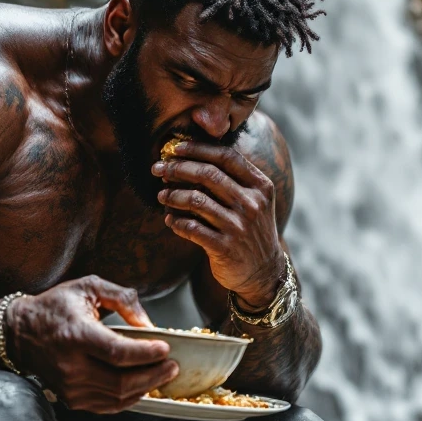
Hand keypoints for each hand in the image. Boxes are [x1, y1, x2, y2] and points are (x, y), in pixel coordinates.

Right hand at [8, 275, 179, 412]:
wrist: (20, 332)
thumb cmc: (55, 307)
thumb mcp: (88, 287)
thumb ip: (122, 299)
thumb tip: (148, 323)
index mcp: (76, 335)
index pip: (118, 353)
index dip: (146, 354)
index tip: (165, 349)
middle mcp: (71, 365)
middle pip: (121, 381)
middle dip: (154, 375)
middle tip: (172, 365)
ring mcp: (69, 386)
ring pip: (117, 397)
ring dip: (145, 388)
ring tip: (162, 374)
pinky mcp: (70, 399)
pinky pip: (107, 406)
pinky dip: (129, 398)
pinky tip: (141, 386)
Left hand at [152, 140, 283, 309]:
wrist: (263, 272)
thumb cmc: (250, 229)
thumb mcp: (254, 201)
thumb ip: (233, 180)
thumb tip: (189, 157)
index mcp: (260, 186)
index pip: (226, 157)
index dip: (198, 149)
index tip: (174, 148)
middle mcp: (252, 204)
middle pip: (208, 174)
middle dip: (178, 168)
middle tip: (158, 169)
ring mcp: (239, 227)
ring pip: (196, 200)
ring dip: (173, 195)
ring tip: (161, 195)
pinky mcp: (225, 248)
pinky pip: (192, 228)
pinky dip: (177, 222)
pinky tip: (170, 219)